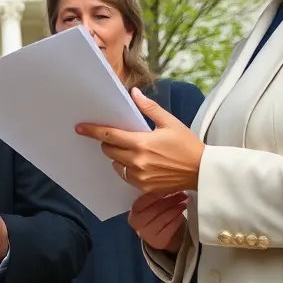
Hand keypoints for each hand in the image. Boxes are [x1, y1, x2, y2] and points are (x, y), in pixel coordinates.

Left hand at [75, 87, 204, 194]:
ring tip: (133, 150)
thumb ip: (149, 108)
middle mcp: (137, 162)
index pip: (109, 136)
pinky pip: (126, 177)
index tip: (80, 128)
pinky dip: (127, 169)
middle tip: (119, 137)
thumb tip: (134, 93)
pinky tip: (139, 163)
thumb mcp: (169, 122)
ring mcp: (139, 177)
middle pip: (109, 150)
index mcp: (141, 143)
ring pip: (116, 164)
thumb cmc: (187, 145)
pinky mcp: (144, 188)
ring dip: (118, 156)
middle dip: (109, 142)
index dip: (93, 131)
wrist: (202, 171)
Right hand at [128, 191, 188, 252]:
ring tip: (184, 203)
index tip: (170, 185)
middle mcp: (137, 223)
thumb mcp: (150, 206)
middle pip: (156, 209)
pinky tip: (181, 215)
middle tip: (182, 194)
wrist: (156, 235)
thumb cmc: (153, 215)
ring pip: (163, 218)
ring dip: (175, 209)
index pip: (146, 199)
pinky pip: (169, 228)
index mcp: (134, 211)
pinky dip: (176, 220)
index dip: (159, 192)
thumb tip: (169, 184)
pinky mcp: (158, 241)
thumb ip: (154, 197)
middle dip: (171, 200)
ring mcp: (147, 233)